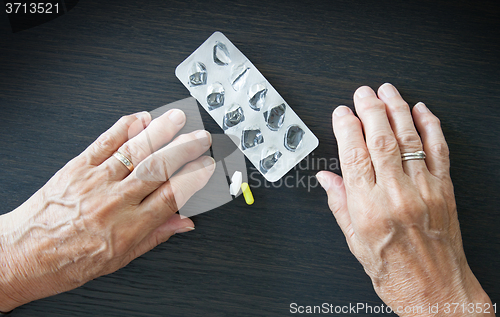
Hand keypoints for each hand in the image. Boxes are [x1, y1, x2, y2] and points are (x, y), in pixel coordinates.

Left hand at [0, 109, 215, 311]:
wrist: (23, 255)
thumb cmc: (68, 260)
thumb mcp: (120, 258)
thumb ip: (156, 236)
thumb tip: (184, 223)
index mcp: (130, 226)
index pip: (172, 195)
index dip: (194, 177)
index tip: (206, 165)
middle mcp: (115, 201)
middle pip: (158, 168)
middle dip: (184, 148)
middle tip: (201, 137)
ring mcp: (95, 182)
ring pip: (135, 151)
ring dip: (160, 131)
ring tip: (177, 118)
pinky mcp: (76, 168)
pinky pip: (104, 143)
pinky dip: (123, 128)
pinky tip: (140, 119)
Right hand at [316, 84, 492, 315]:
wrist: (436, 292)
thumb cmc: (396, 272)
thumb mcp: (356, 242)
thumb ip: (340, 204)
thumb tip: (326, 179)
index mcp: (368, 207)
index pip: (353, 155)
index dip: (345, 128)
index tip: (341, 113)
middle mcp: (395, 194)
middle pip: (380, 139)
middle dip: (369, 109)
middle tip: (362, 93)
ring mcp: (423, 189)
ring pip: (408, 138)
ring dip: (396, 109)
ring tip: (387, 91)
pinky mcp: (444, 189)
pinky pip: (438, 150)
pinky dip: (430, 126)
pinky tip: (422, 111)